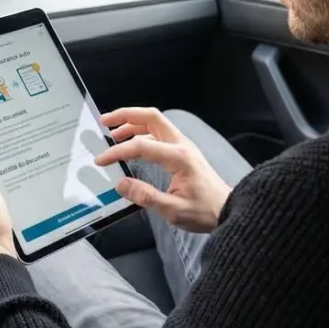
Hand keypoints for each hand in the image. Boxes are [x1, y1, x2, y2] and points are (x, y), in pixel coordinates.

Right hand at [95, 108, 231, 233]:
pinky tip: (131, 143)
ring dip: (132, 122)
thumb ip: (146, 197)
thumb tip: (121, 184)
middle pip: (151, 117)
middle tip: (104, 121)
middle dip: (125, 115)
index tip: (101, 160)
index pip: (141, 146)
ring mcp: (183, 145)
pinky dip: (141, 132)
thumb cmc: (204, 212)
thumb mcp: (173, 210)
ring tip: (113, 133)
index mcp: (179, 158)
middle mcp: (181, 145)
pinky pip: (159, 133)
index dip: (118, 152)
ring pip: (155, 122)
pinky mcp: (182, 151)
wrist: (227, 210)